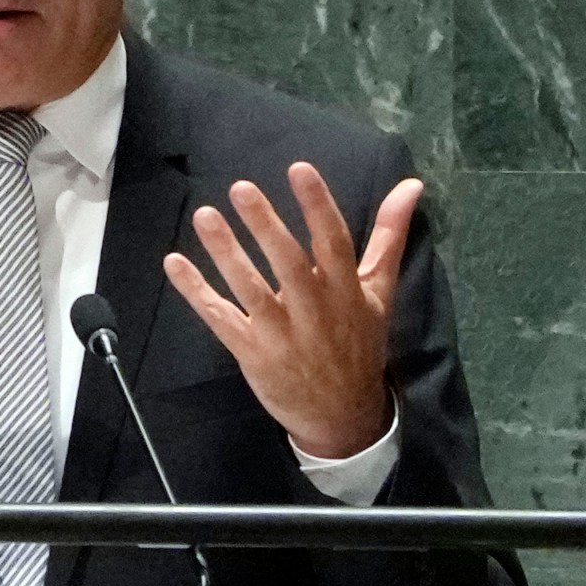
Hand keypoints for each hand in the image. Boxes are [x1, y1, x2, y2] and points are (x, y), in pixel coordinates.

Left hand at [163, 163, 417, 459]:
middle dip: (265, 226)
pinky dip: (196, 292)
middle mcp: (314, 311)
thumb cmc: (360, 345)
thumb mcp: (381, 293)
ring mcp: (280, 335)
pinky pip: (220, 319)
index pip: (333, 242)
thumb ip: (389, 237)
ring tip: (204, 216)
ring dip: (225, 253)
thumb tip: (411, 184)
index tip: (299, 169)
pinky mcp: (252, 354)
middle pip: (288, 264)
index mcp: (347, 292)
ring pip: (250, 290)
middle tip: (240, 188)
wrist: (343, 417)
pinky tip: (174, 263)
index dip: (317, 206)